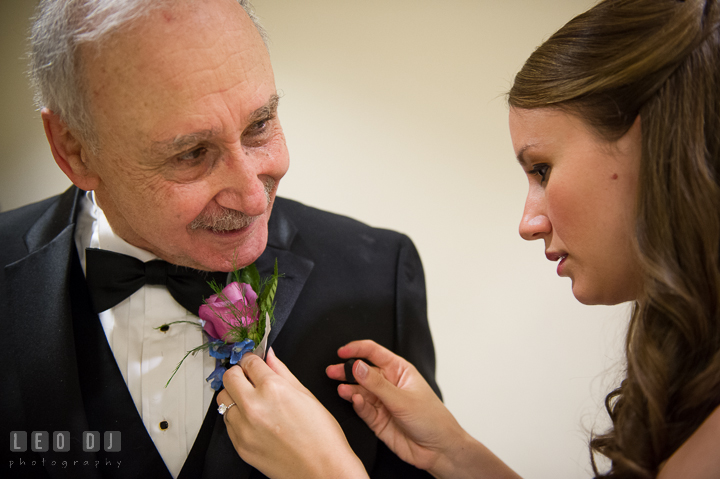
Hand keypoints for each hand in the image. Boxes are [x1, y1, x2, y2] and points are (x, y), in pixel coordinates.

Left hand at [218, 348, 368, 478]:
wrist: (322, 471)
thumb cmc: (322, 436)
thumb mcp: (306, 395)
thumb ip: (283, 372)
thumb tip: (270, 356)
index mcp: (273, 389)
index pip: (249, 362)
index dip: (253, 360)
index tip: (255, 363)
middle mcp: (254, 406)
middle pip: (229, 377)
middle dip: (239, 374)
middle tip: (250, 379)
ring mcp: (244, 428)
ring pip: (223, 400)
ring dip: (235, 396)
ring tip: (252, 402)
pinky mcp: (239, 446)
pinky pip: (228, 423)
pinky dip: (237, 417)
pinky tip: (254, 420)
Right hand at [327, 340, 520, 478]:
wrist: (438, 449)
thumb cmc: (431, 419)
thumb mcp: (403, 398)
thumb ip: (377, 383)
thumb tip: (357, 366)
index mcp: (399, 371)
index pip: (375, 353)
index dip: (358, 349)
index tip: (342, 351)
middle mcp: (389, 384)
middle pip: (363, 372)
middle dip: (347, 370)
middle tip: (331, 371)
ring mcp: (382, 402)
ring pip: (360, 391)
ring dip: (350, 389)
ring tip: (341, 389)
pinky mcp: (378, 420)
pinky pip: (363, 409)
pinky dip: (357, 405)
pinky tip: (354, 401)